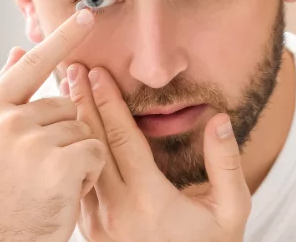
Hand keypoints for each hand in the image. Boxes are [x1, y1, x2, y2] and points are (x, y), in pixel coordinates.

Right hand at [0, 9, 106, 241]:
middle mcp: (5, 121)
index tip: (86, 15)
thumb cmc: (5, 196)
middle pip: (64, 107)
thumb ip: (6, 96)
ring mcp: (29, 141)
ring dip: (78, 159)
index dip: (61, 41)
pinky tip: (66, 192)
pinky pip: (94, 151)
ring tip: (50, 185)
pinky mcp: (56, 162)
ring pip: (82, 130)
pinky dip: (89, 175)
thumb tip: (16, 50)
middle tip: (40, 173)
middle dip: (65, 137)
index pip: (30, 66)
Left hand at [66, 66, 250, 241]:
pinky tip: (69, 131)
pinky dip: (70, 153)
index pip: (122, 140)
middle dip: (81, 102)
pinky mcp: (88, 231)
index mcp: (149, 200)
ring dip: (72, 126)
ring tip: (65, 92)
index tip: (98, 73)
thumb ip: (226, 164)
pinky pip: (77, 184)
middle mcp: (116, 211)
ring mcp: (97, 224)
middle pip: (91, 145)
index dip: (109, 103)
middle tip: (72, 69)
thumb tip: (220, 120)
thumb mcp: (231, 210)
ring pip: (77, 164)